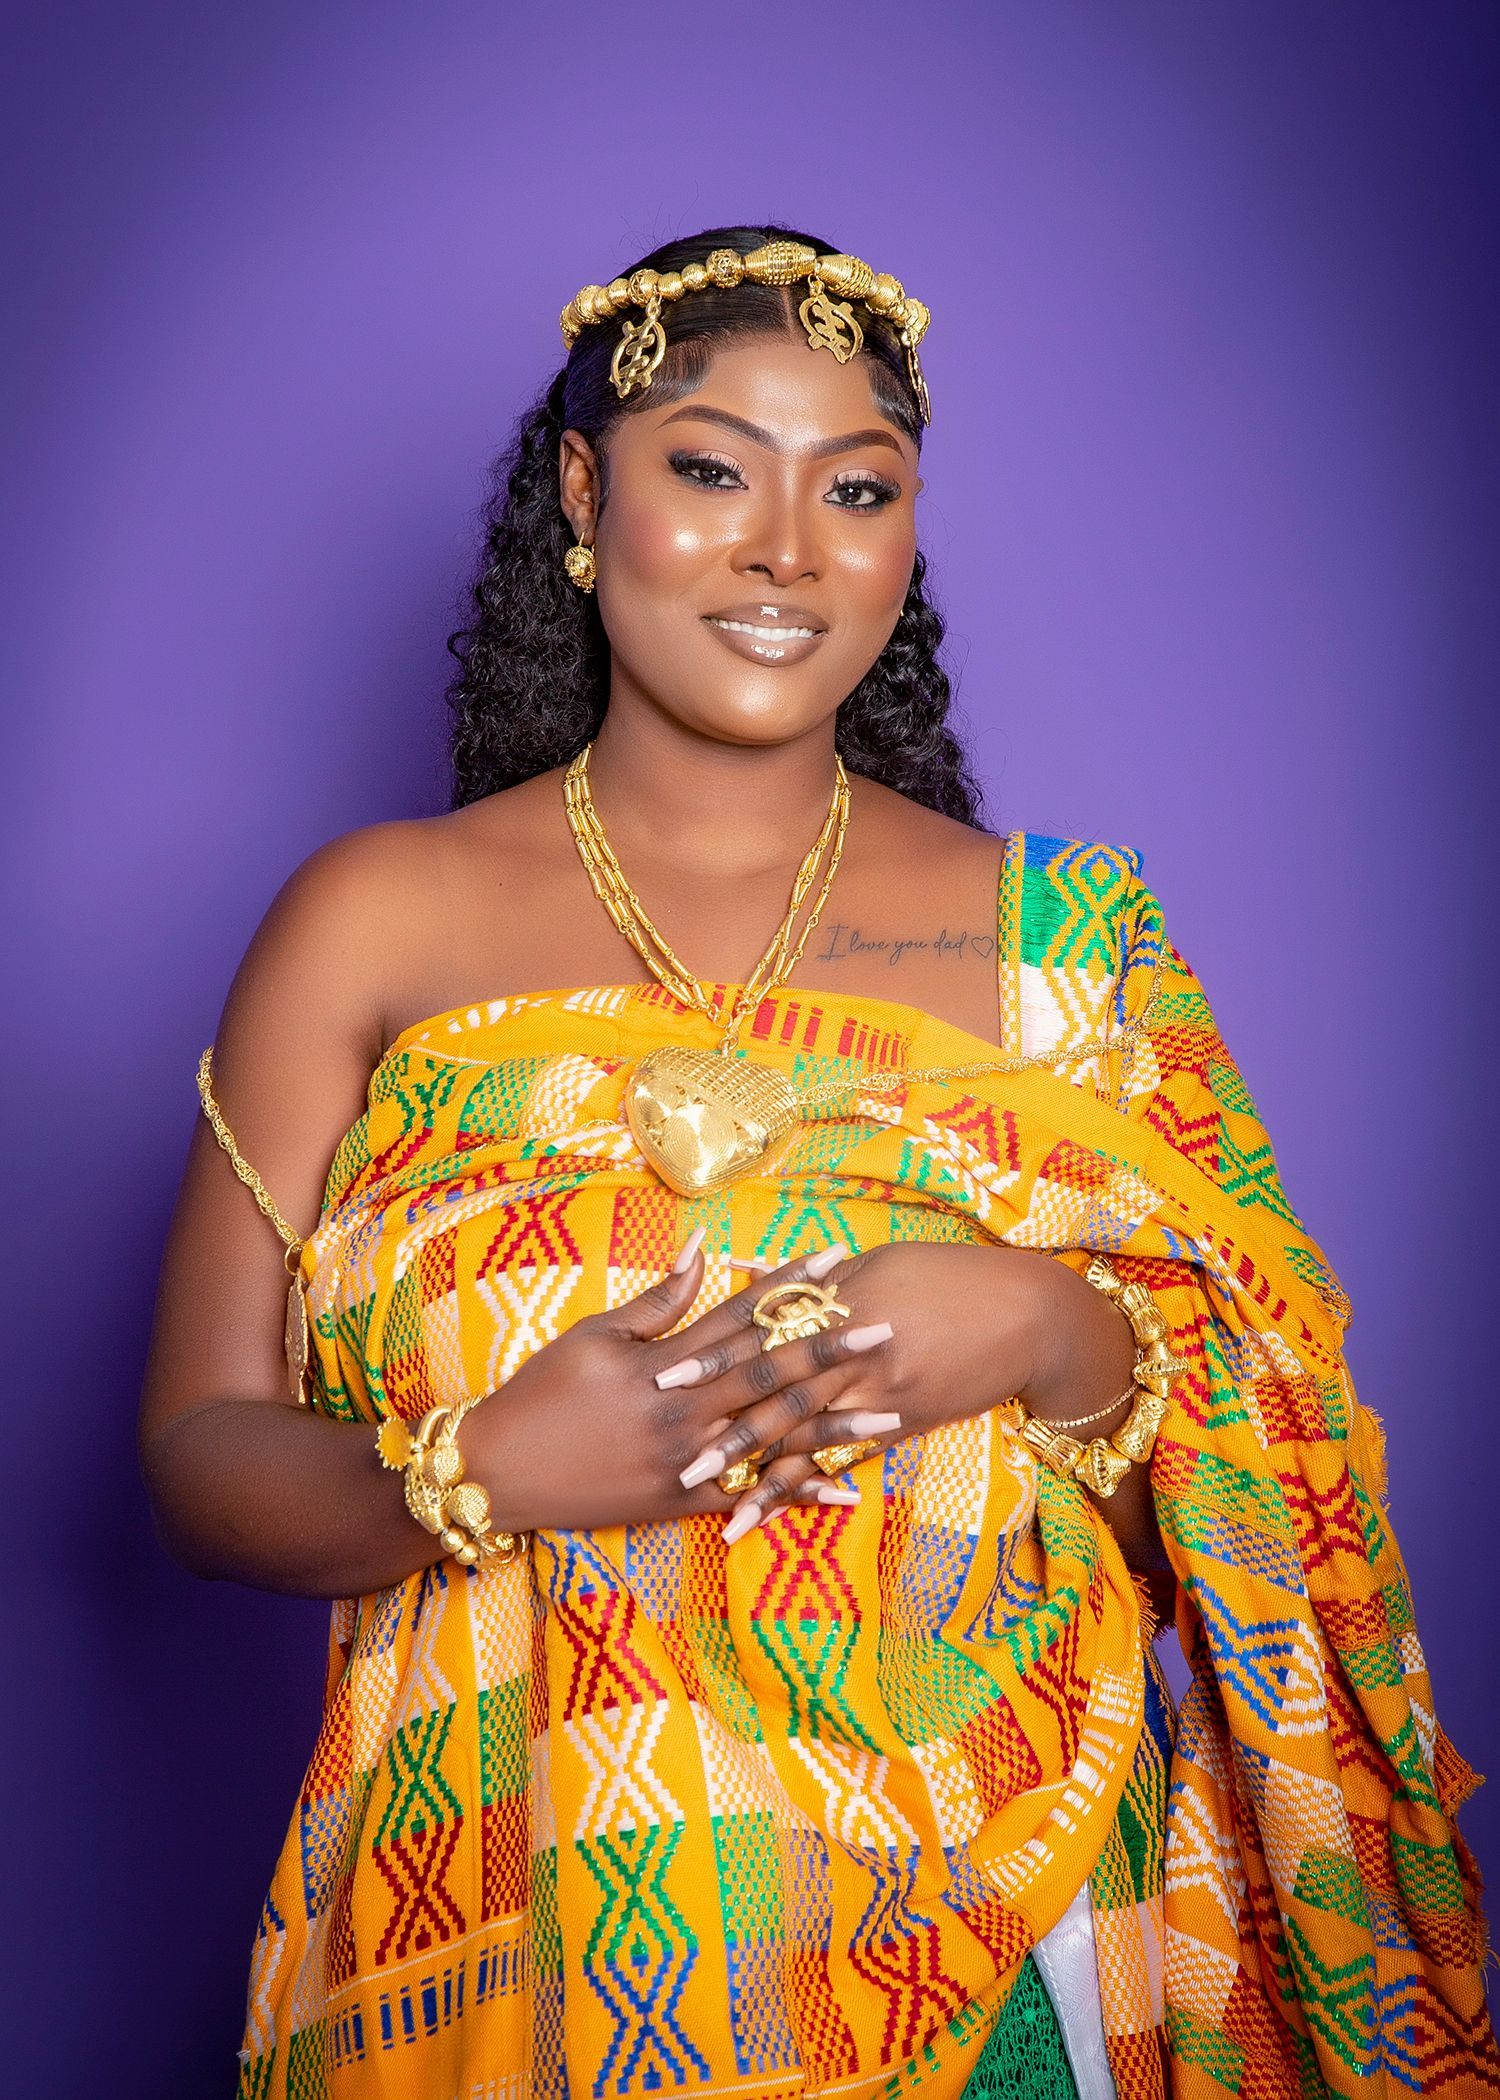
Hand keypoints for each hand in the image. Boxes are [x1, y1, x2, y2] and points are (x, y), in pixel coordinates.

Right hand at [458, 1235, 895, 1535]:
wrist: (498, 1472)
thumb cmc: (541, 1392)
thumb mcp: (593, 1335)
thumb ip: (657, 1302)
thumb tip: (701, 1249)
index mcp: (664, 1364)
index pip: (740, 1316)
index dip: (790, 1288)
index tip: (834, 1263)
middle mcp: (686, 1412)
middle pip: (771, 1373)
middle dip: (832, 1350)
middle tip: (888, 1329)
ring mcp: (688, 1461)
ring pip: (774, 1438)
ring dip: (835, 1425)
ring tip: (890, 1413)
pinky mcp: (682, 1501)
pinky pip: (751, 1495)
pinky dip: (796, 1493)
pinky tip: (843, 1491)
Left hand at [665, 1242, 1136, 1539]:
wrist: (1028, 1313)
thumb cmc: (951, 1276)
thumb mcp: (879, 1263)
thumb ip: (811, 1281)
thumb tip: (748, 1272)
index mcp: (838, 1300)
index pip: (761, 1331)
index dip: (711, 1354)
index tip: (664, 1374)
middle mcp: (851, 1351)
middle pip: (773, 1392)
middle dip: (719, 1425)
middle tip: (671, 1455)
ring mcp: (876, 1392)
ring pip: (805, 1437)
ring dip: (757, 1473)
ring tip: (713, 1504)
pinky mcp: (900, 1424)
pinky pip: (846, 1459)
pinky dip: (810, 1488)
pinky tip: (782, 1514)